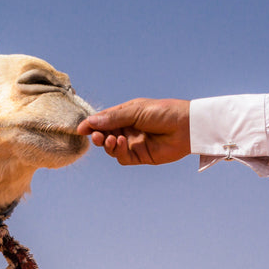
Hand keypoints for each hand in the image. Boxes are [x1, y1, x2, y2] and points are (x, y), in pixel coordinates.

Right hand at [76, 98, 190, 164]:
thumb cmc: (164, 112)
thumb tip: (91, 121)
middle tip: (98, 136)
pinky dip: (118, 152)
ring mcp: (133, 143)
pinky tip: (122, 144)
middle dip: (99, 136)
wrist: (186, 126)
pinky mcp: (140, 156)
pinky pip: (122, 158)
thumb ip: (113, 118)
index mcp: (126, 115)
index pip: (104, 120)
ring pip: (111, 148)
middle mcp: (128, 129)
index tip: (82, 128)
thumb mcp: (136, 111)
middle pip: (105, 135)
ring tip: (112, 139)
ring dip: (108, 145)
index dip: (92, 124)